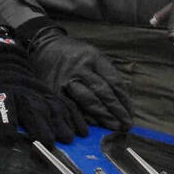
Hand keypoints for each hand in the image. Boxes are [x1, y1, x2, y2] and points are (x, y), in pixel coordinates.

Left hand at [0, 29, 87, 144]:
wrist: (1, 67)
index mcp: (0, 96)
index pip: (2, 107)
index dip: (5, 122)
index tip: (9, 137)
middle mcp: (22, 94)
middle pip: (32, 109)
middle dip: (40, 127)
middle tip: (49, 145)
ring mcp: (40, 93)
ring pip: (52, 107)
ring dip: (60, 124)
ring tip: (67, 139)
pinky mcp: (52, 94)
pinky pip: (67, 104)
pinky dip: (75, 117)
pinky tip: (82, 131)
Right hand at [18, 21, 133, 130]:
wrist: (43, 47)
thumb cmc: (74, 55)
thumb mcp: (92, 55)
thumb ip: (106, 75)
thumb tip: (122, 102)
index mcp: (94, 57)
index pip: (114, 81)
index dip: (124, 100)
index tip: (130, 113)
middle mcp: (81, 67)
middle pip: (103, 91)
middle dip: (117, 110)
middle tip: (126, 124)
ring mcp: (67, 78)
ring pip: (88, 100)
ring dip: (103, 116)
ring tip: (114, 127)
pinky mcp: (55, 89)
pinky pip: (72, 106)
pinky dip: (84, 117)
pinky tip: (93, 125)